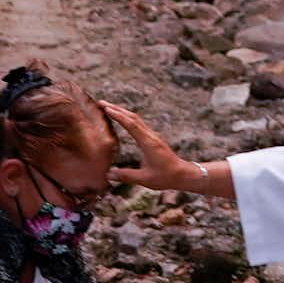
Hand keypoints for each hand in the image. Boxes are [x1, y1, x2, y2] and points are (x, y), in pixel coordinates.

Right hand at [103, 102, 221, 201]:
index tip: (106, 108)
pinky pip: (138, 123)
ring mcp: (152, 136)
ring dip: (122, 111)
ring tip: (107, 107)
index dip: (118, 116)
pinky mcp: (152, 138)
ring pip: (135, 119)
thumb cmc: (165, 177)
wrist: (183, 174)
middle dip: (116, 108)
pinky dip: (127, 118)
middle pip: (132, 117)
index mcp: (148, 143)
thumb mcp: (144, 179)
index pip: (131, 125)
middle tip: (100, 102)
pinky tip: (122, 119)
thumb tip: (108, 175)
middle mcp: (150, 136)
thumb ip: (126, 176)